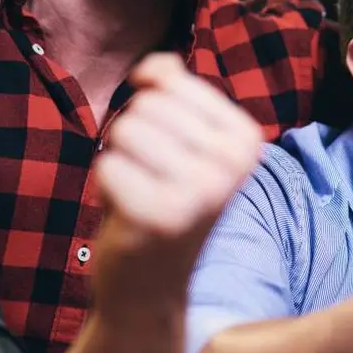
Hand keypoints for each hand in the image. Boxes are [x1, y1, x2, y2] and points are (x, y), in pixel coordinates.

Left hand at [91, 54, 263, 310]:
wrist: (152, 285)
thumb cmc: (160, 200)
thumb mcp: (179, 140)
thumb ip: (172, 90)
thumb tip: (158, 67)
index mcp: (245, 138)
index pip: (169, 81)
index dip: (152, 112)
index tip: (170, 155)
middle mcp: (232, 162)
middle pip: (146, 104)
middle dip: (133, 139)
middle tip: (151, 179)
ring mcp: (200, 190)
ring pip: (125, 130)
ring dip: (119, 161)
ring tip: (140, 194)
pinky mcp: (161, 215)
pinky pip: (107, 166)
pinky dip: (107, 189)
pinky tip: (129, 215)